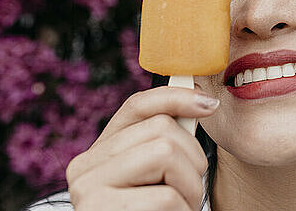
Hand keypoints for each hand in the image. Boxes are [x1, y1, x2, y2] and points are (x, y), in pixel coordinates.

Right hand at [65, 86, 219, 210]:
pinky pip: (166, 195)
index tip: (210, 105)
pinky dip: (182, 210)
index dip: (176, 96)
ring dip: (189, 185)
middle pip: (161, 129)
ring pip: (165, 153)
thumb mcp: (159, 176)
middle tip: (190, 191)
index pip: (138, 105)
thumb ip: (167, 141)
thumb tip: (203, 100)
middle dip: (192, 159)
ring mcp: (88, 189)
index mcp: (101, 151)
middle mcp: (85, 165)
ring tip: (181, 208)